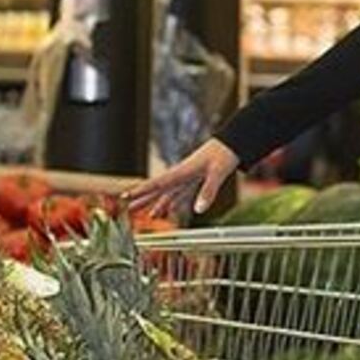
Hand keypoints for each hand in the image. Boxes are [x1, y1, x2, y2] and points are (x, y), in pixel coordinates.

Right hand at [123, 138, 238, 218]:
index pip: (158, 183)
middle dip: (143, 198)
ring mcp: (187, 177)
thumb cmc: (224, 155)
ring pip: (168, 192)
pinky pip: (179, 193)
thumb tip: (198, 210)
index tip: (126, 195)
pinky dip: (172, 202)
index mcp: (183, 171)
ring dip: (156, 203)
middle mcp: (181, 174)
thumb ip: (208, 191)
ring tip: (146, 215)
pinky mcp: (194, 179)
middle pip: (158, 188)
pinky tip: (167, 209)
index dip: (142, 190)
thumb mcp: (218, 173)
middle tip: (127, 208)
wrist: (232, 143)